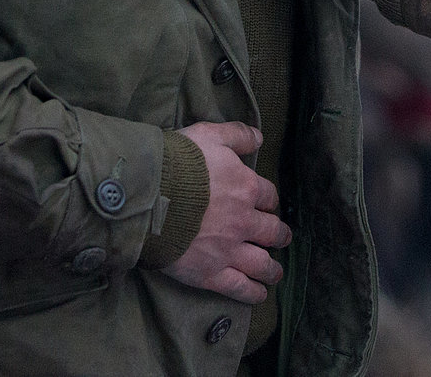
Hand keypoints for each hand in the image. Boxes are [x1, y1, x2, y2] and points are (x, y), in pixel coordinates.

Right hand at [162, 122, 289, 304]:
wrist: (149, 196)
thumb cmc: (178, 162)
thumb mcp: (210, 135)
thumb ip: (237, 135)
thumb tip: (259, 137)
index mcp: (247, 189)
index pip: (268, 196)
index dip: (268, 201)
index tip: (266, 205)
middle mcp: (244, 222)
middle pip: (271, 231)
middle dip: (277, 234)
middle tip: (280, 238)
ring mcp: (229, 250)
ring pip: (261, 263)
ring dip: (272, 268)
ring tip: (276, 272)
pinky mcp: (210, 273)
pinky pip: (239, 287)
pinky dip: (252, 293)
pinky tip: (259, 295)